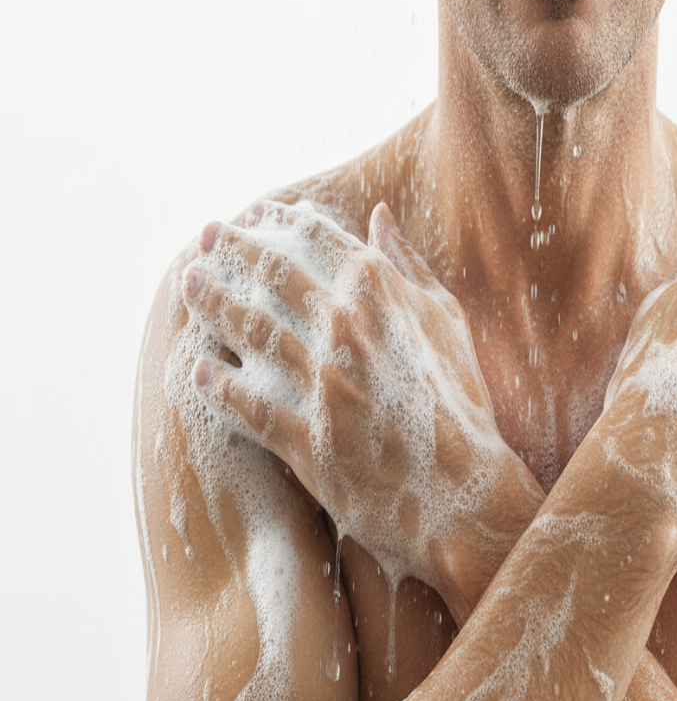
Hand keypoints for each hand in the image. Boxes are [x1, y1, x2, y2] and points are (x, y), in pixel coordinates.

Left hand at [181, 200, 525, 598]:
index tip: (257, 214)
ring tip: (190, 284)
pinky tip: (199, 369)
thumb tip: (378, 216)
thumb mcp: (446, 319)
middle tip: (206, 238)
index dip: (279, 220)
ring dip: (213, 302)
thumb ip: (408, 264)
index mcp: (381, 293)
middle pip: (270, 273)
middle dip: (231, 249)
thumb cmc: (458, 400)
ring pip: (249, 329)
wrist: (461, 487)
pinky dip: (217, 384)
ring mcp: (320, 383)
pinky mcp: (304, 436)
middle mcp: (345, 328)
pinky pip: (244, 402)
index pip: (315, 237)